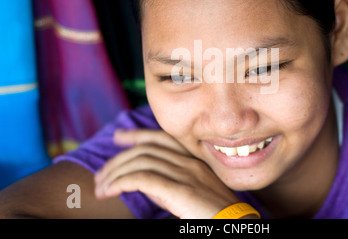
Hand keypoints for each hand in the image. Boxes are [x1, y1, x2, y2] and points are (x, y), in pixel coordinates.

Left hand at [94, 129, 240, 218]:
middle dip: (118, 160)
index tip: (119, 137)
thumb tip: (143, 181)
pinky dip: (121, 182)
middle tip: (101, 174)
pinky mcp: (179, 189)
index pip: (161, 138)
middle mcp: (189, 162)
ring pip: (140, 162)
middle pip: (145, 150)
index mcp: (194, 160)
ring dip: (115, 173)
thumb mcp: (191, 194)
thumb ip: (169, 183)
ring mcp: (185, 174)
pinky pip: (142, 179)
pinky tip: (110, 191)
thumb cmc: (213, 215)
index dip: (137, 135)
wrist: (233, 225)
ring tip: (101, 187)